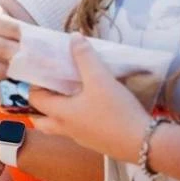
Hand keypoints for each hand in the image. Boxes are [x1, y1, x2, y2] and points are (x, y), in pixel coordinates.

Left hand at [27, 35, 151, 160]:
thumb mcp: (100, 79)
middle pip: (41, 120)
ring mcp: (81, 139)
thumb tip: (73, 37)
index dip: (35, 85)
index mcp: (59, 114)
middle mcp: (65, 129)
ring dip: (60, 113)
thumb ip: (85, 57)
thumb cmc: (116, 111)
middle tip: (54, 88)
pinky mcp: (97, 143)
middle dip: (42, 105)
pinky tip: (94, 108)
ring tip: (73, 95)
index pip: (35, 99)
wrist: (144, 143)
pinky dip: (79, 119)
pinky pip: (80, 131)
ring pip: (60, 127)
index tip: (46, 72)